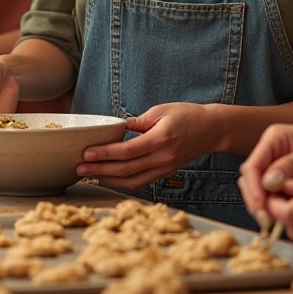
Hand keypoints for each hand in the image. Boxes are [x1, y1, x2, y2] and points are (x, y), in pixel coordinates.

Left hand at [76, 103, 214, 190]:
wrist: (211, 129)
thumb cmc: (187, 115)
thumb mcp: (161, 110)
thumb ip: (138, 121)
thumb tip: (117, 128)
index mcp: (160, 139)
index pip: (127, 151)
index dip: (105, 154)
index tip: (87, 153)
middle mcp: (162, 158)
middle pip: (126, 169)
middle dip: (100, 170)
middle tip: (80, 167)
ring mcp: (164, 168)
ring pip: (132, 181)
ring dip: (109, 180)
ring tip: (90, 175)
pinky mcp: (165, 172)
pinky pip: (141, 182)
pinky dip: (123, 183)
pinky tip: (109, 178)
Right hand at [238, 122, 292, 221]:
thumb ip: (292, 165)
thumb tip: (269, 182)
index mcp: (274, 138)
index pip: (252, 166)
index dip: (253, 188)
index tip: (262, 206)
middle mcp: (270, 151)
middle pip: (251, 179)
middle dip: (256, 200)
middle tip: (267, 220)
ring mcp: (276, 165)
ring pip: (259, 189)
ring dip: (264, 205)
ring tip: (275, 222)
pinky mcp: (284, 178)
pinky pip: (272, 194)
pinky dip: (275, 206)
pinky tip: (285, 218)